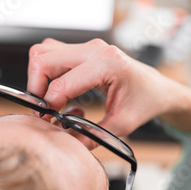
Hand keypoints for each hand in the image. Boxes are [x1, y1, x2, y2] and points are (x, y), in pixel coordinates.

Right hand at [28, 38, 190, 135]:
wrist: (155, 88)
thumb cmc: (144, 101)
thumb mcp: (122, 126)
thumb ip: (93, 135)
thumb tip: (65, 142)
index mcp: (108, 63)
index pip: (61, 83)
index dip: (48, 105)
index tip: (47, 121)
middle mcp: (94, 49)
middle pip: (43, 59)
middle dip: (35, 89)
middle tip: (42, 112)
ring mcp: (86, 47)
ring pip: (42, 54)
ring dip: (38, 80)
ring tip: (49, 102)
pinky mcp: (80, 50)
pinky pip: (50, 56)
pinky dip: (46, 75)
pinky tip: (57, 94)